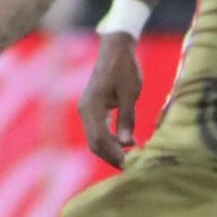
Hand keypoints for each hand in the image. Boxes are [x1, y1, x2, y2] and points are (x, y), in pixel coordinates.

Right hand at [77, 35, 144, 167]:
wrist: (116, 49)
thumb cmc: (124, 68)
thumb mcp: (130, 93)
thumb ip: (127, 118)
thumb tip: (127, 144)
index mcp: (92, 106)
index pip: (100, 139)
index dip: (115, 154)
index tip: (130, 164)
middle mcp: (85, 111)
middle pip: (95, 143)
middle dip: (112, 156)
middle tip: (131, 166)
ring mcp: (87, 110)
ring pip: (95, 139)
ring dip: (111, 150)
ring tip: (130, 157)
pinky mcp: (93, 109)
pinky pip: (98, 131)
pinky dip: (110, 140)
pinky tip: (126, 143)